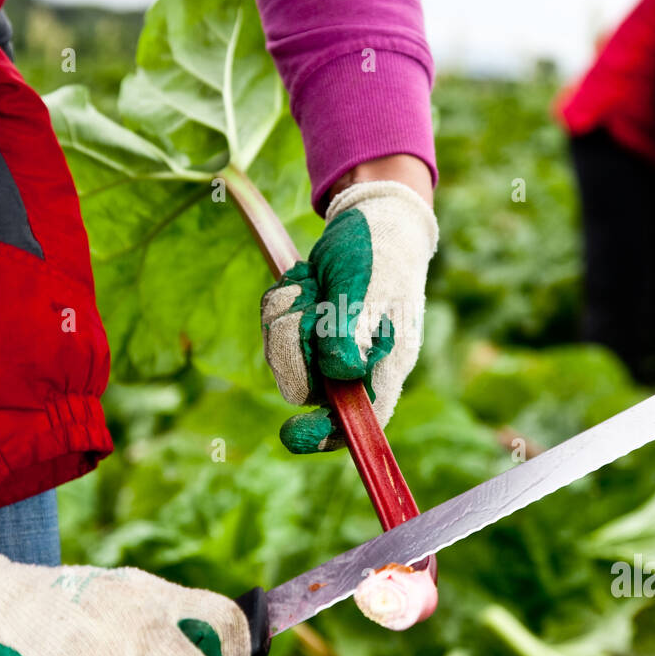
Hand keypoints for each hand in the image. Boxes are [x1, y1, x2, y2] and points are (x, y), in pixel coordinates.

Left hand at [261, 173, 437, 451]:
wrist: (371, 219)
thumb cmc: (380, 254)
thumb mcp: (367, 289)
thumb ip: (350, 332)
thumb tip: (339, 372)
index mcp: (382, 366)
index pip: (359, 421)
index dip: (326, 436)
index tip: (291, 433)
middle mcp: (353, 365)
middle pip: (301, 387)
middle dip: (294, 346)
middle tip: (312, 308)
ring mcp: (326, 347)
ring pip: (280, 353)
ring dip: (289, 313)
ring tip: (317, 286)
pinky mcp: (304, 326)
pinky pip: (272, 323)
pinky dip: (284, 297)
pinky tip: (308, 280)